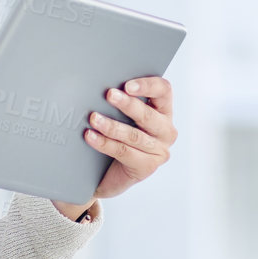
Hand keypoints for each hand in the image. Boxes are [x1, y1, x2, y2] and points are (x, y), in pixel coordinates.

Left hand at [52, 75, 176, 215]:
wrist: (111, 173)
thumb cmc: (118, 138)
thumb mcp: (123, 117)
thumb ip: (121, 102)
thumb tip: (102, 85)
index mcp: (163, 111)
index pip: (163, 91)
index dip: (147, 86)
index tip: (127, 85)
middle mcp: (166, 131)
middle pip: (148, 115)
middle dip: (127, 104)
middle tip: (109, 95)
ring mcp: (159, 151)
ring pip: (134, 135)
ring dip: (111, 126)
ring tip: (94, 118)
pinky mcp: (147, 166)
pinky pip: (124, 152)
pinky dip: (105, 143)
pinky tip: (91, 136)